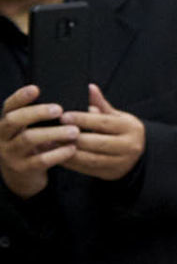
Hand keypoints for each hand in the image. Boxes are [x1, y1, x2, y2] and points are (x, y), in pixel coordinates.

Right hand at [0, 84, 78, 198]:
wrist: (22, 174)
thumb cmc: (34, 143)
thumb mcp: (33, 127)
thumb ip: (47, 112)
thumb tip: (82, 92)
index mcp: (7, 122)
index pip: (9, 106)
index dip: (21, 97)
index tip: (36, 88)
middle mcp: (3, 136)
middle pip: (14, 120)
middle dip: (37, 113)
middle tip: (60, 109)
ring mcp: (10, 153)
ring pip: (28, 139)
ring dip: (53, 133)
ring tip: (75, 131)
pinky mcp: (22, 169)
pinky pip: (40, 160)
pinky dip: (58, 154)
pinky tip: (72, 148)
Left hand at [61, 85, 145, 180]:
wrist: (138, 156)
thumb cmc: (123, 131)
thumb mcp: (117, 116)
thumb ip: (101, 105)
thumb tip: (90, 88)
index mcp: (131, 128)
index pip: (104, 123)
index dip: (83, 119)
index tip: (63, 116)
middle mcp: (129, 146)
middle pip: (97, 142)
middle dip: (73, 138)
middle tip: (53, 132)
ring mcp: (121, 162)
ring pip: (91, 158)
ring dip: (69, 152)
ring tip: (51, 144)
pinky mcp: (111, 174)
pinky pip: (87, 169)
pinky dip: (70, 162)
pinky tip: (57, 155)